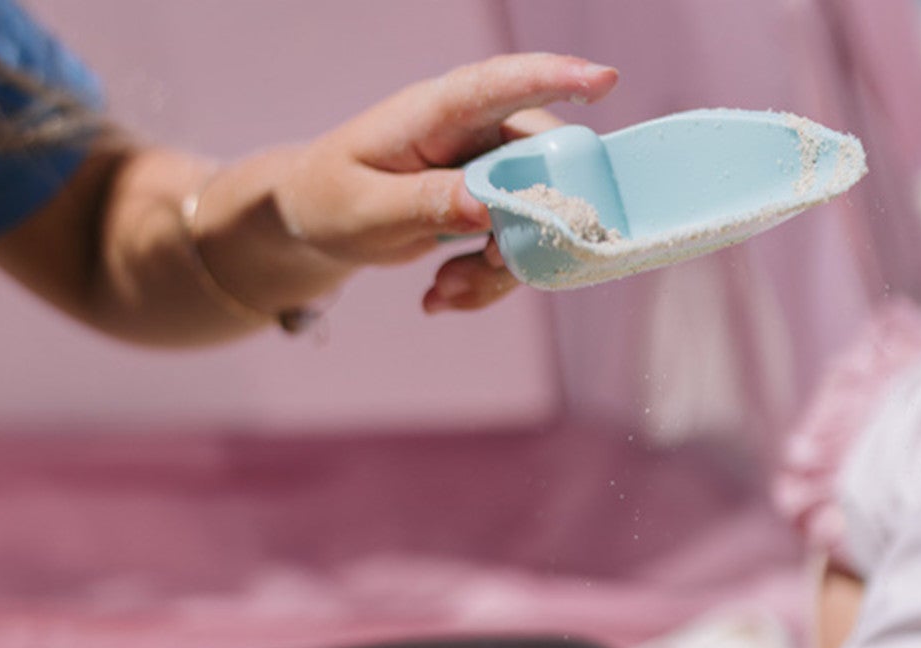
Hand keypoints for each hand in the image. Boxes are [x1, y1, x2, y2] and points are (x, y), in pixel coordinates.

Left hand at [275, 54, 616, 312]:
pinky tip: (441, 295)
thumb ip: (426, 203)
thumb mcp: (369, 209)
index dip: (556, 78)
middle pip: (539, 165)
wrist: (318, 220)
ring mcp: (485, 167)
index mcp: (437, 111)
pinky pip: (514, 245)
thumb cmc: (332, 198)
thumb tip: (485, 205)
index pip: (502, 84)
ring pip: (533, 216)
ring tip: (443, 292)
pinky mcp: (488, 204)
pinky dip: (486, 280)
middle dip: (526, 228)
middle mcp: (472, 131)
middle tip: (487, 268)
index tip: (603, 82)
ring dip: (499, 270)